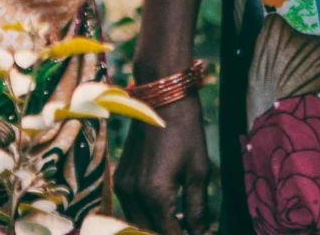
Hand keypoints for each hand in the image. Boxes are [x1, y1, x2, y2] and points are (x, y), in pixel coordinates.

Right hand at [118, 96, 209, 234]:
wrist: (161, 98)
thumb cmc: (185, 131)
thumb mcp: (199, 171)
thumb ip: (198, 209)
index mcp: (155, 193)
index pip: (169, 234)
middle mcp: (133, 193)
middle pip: (148, 233)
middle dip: (169, 234)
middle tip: (190, 230)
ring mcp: (123, 186)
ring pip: (137, 224)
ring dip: (156, 228)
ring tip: (179, 224)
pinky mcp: (120, 178)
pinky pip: (131, 209)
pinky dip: (146, 217)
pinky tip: (166, 213)